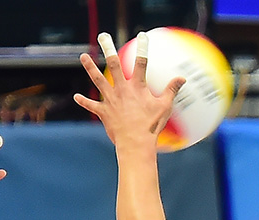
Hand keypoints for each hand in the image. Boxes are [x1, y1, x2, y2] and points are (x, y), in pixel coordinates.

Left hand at [74, 32, 184, 150]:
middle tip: (103, 36)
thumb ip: (171, 91)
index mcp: (137, 87)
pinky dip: (84, 101)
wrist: (136, 143)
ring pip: (98, 80)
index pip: (141, 63)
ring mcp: (111, 100)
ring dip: (90, 67)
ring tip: (83, 56)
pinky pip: (92, 105)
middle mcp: (122, 89)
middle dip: (108, 49)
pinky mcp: (104, 112)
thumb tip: (182, 78)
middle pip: (114, 64)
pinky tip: (76, 97)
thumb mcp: (164, 108)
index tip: (143, 36)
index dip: (143, 48)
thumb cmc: (151, 126)